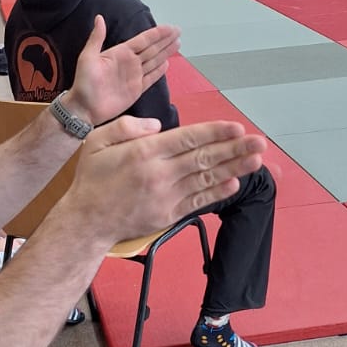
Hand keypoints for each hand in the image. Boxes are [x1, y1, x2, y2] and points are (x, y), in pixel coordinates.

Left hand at [65, 15, 180, 125]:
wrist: (85, 108)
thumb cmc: (83, 83)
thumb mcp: (87, 57)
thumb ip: (96, 38)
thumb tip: (99, 17)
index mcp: (120, 53)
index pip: (143, 40)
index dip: (157, 33)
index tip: (169, 27)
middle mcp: (129, 63)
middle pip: (152, 48)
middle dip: (165, 40)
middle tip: (178, 31)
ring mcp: (134, 76)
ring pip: (154, 61)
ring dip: (166, 52)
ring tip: (177, 43)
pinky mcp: (136, 90)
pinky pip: (151, 78)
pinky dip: (159, 71)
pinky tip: (167, 64)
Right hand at [69, 116, 266, 245]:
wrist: (86, 221)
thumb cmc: (92, 179)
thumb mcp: (97, 141)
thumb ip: (127, 127)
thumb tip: (156, 125)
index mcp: (145, 152)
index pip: (188, 138)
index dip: (215, 132)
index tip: (236, 127)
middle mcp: (160, 173)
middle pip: (204, 158)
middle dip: (235, 149)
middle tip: (260, 142)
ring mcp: (166, 196)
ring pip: (206, 179)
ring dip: (234, 169)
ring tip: (256, 160)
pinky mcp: (168, 215)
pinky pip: (198, 202)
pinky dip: (217, 193)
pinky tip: (234, 183)